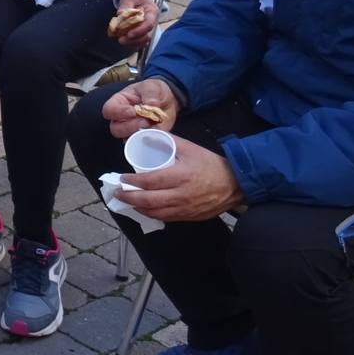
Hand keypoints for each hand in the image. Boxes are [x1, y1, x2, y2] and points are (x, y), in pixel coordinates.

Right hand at [102, 76, 179, 139]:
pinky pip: (141, 143)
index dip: (118, 112)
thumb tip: (152, 104)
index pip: (109, 110)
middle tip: (145, 121)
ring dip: (139, 134)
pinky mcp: (142, 137)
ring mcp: (131, 129)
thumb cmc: (153, 90)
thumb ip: (150, 94)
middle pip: (115, 129)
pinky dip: (149, 139)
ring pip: (126, 138)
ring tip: (151, 125)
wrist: (167, 99)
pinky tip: (157, 132)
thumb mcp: (152, 86)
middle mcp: (122, 118)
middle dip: (130, 127)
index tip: (133, 111)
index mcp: (119, 102)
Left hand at [113, 0, 156, 47]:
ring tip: (120, 40)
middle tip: (121, 40)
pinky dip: (131, 42)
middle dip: (135, 40)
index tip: (129, 34)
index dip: (140, 31)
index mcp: (152, 11)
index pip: (149, 24)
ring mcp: (147, 27)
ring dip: (132, 43)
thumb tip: (120, 14)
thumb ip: (126, 4)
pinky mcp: (141, 30)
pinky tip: (122, 39)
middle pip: (147, 35)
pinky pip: (138, 40)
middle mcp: (152, 21)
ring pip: (143, 40)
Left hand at [118, 135, 243, 222]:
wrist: (235, 184)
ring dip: (137, 208)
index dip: (132, 182)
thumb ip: (169, 142)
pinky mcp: (189, 217)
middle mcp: (181, 195)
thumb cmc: (211, 165)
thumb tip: (148, 136)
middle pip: (148, 201)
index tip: (122, 178)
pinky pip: (166, 218)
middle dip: (129, 198)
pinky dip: (152, 214)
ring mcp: (185, 209)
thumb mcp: (191, 149)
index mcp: (181, 176)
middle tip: (118, 193)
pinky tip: (144, 209)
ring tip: (127, 202)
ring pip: (155, 213)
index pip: (149, 181)